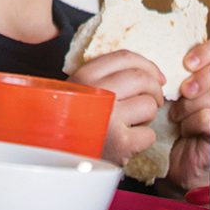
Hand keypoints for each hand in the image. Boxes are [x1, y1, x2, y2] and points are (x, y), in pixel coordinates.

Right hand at [67, 51, 164, 165]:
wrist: (53, 152)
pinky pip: (149, 134)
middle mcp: (97, 92)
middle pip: (143, 79)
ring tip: (134, 121)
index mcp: (85, 75)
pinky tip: (128, 140)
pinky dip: (143, 139)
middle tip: (153, 99)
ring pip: (149, 105)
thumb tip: (145, 71)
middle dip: (155, 90)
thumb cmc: (67, 119)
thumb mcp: (76, 88)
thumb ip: (102, 75)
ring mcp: (110, 117)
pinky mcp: (121, 142)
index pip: (125, 57)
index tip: (156, 75)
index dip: (147, 65)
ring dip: (148, 115)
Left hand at [167, 38, 209, 190]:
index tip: (186, 63)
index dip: (205, 52)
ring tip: (178, 116)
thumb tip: (174, 60)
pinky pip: (209, 118)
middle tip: (184, 92)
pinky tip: (185, 130)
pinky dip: (192, 123)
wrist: (179, 163)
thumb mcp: (176, 95)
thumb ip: (181, 75)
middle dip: (201, 79)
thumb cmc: (175, 124)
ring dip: (190, 105)